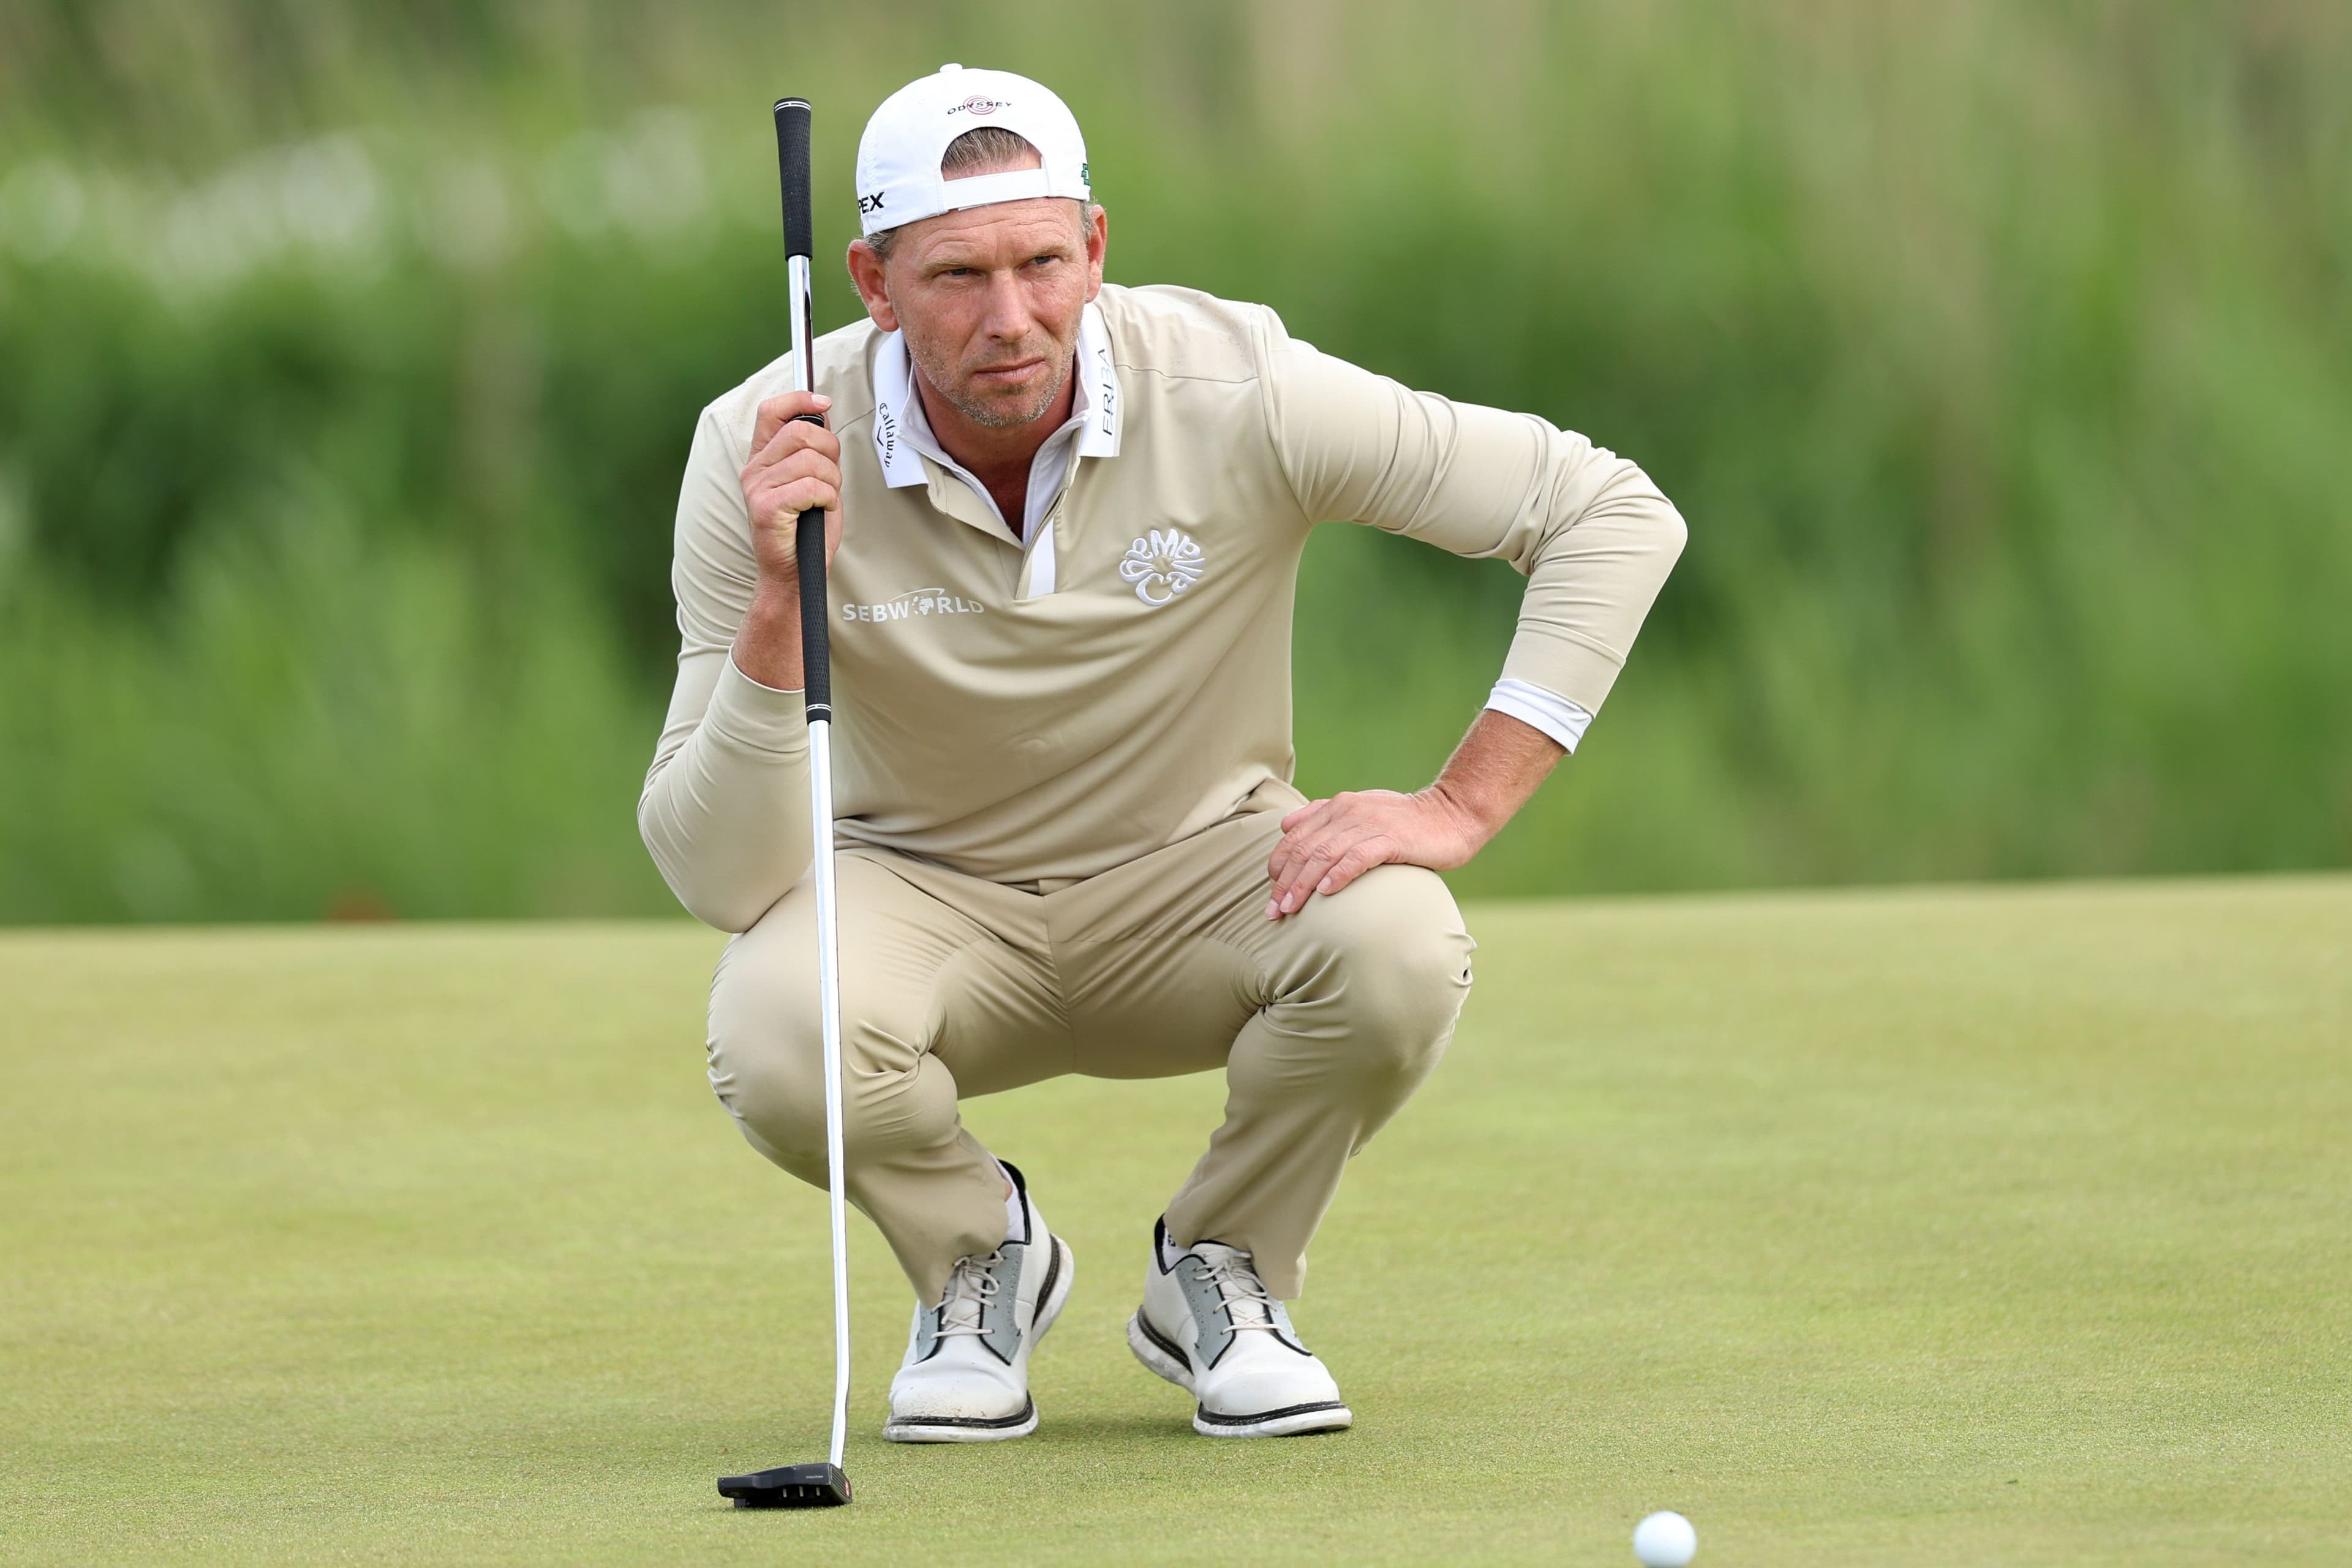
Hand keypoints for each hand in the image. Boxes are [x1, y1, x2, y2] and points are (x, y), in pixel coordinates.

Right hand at [740, 390, 843, 587]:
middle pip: (801, 431)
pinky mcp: (767, 507)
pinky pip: (812, 486)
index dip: (800, 399)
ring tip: (825, 499)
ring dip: (831, 480)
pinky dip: (828, 498)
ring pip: (811, 460)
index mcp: (763, 458)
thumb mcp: (813, 480)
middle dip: (830, 449)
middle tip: (831, 476)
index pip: (772, 410)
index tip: (824, 403)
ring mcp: (758, 487)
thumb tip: (823, 412)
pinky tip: (821, 510)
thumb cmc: (805, 530)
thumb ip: (814, 449)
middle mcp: (755, 469)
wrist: (793, 573)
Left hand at [1263, 786, 1491, 919]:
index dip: (1278, 867)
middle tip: (1272, 912)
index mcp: (1337, 806)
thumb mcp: (1360, 811)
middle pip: (1305, 850)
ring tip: (1290, 909)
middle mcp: (1348, 811)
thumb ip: (1322, 817)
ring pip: (1325, 855)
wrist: (1452, 814)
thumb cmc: (1405, 821)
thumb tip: (1285, 826)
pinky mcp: (1392, 839)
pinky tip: (1326, 893)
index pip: (1294, 838)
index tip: (1271, 895)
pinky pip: (1358, 857)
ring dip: (1303, 885)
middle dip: (1284, 883)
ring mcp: (1370, 824)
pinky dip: (1339, 875)